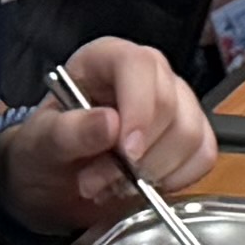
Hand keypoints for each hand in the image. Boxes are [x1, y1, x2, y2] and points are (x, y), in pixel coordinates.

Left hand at [0, 38, 222, 227]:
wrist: (52, 184)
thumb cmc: (44, 153)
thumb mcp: (41, 144)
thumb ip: (70, 132)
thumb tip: (109, 124)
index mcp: (107, 60)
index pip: (139, 66)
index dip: (139, 108)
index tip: (127, 152)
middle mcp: (147, 76)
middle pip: (170, 104)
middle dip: (138, 155)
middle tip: (98, 180)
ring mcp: (174, 104)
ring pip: (191, 133)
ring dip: (153, 172)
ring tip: (114, 184)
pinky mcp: (189, 135)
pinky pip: (204, 156)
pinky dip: (177, 179)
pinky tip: (144, 185)